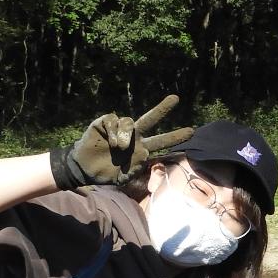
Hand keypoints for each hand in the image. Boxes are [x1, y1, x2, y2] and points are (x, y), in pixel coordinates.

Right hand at [50, 95, 192, 187]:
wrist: (85, 169)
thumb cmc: (107, 173)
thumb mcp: (123, 178)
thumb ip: (134, 171)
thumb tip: (144, 156)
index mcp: (142, 149)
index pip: (162, 141)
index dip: (176, 137)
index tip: (191, 132)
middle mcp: (134, 136)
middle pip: (151, 119)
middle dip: (162, 108)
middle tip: (176, 99)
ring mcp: (119, 128)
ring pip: (129, 122)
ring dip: (125, 134)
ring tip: (118, 147)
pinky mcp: (105, 123)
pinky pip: (113, 120)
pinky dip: (114, 131)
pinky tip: (111, 141)